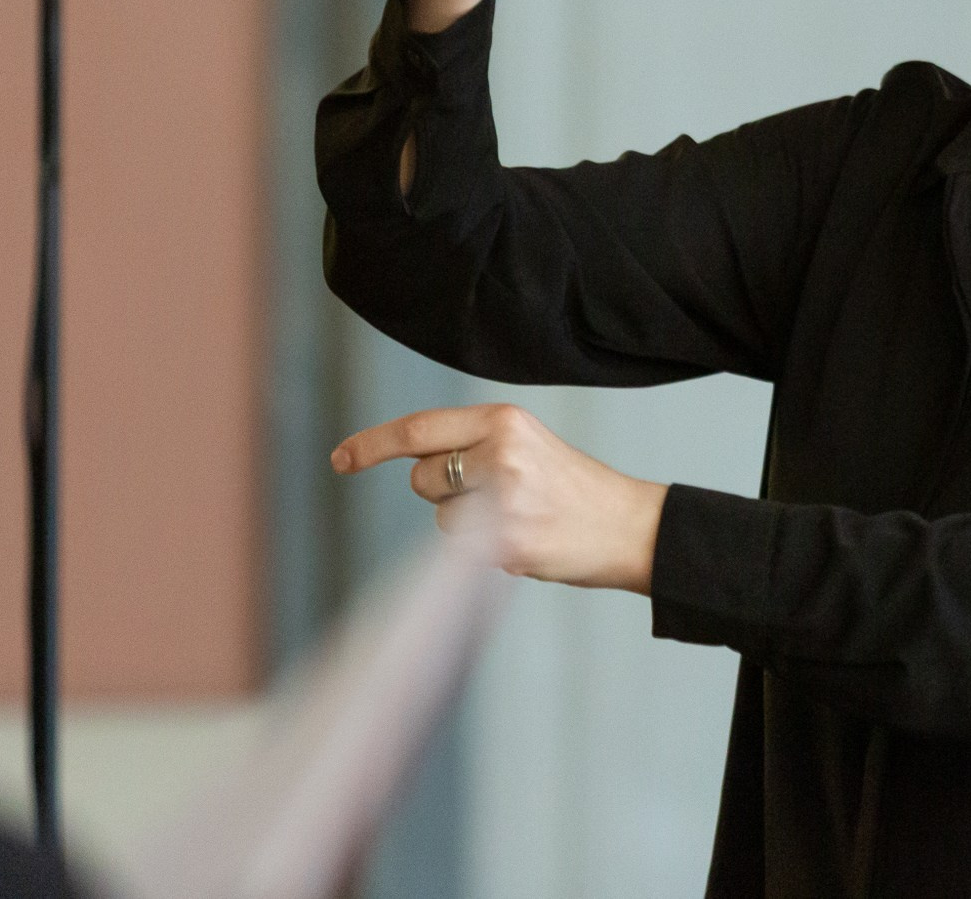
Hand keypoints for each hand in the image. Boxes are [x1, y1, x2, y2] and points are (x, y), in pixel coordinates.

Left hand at [330, 403, 666, 593]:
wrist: (629, 526)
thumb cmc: (573, 490)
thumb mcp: (527, 445)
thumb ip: (476, 446)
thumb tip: (416, 464)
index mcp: (505, 420)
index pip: (418, 429)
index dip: (372, 444)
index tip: (341, 457)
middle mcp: (501, 452)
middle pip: (423, 477)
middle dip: (443, 493)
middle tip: (496, 498)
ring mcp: (503, 498)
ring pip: (441, 518)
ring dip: (466, 527)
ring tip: (518, 521)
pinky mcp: (507, 539)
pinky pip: (463, 548)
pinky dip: (483, 552)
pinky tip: (523, 543)